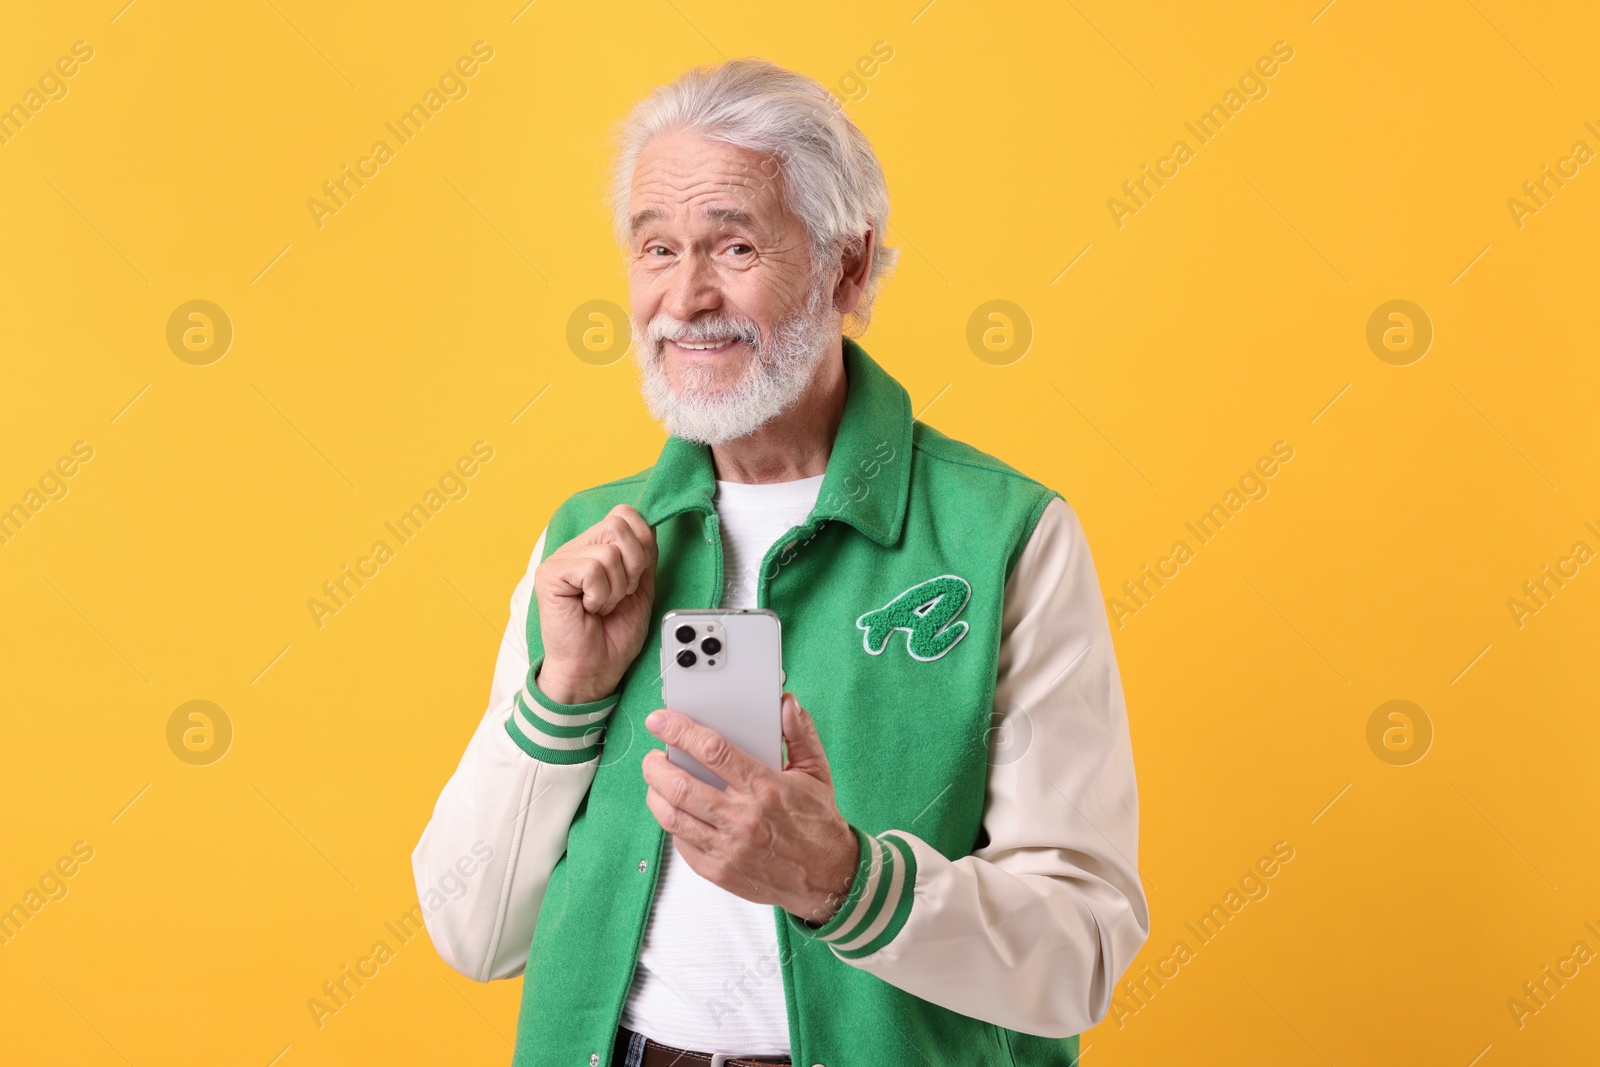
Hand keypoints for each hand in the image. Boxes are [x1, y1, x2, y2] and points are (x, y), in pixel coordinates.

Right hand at [533, 504, 656, 703]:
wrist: (595, 670)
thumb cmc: (614, 635)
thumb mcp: (641, 588)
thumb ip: (644, 555)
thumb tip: (649, 524)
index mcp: (597, 547)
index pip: (625, 514)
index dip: (642, 544)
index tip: (636, 578)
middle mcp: (577, 548)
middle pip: (618, 525)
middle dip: (633, 566)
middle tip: (619, 595)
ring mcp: (561, 559)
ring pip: (608, 551)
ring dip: (616, 588)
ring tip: (602, 606)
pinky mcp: (549, 574)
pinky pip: (592, 569)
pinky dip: (600, 595)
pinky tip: (589, 609)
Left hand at [641, 693, 858, 923]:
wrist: (828, 877)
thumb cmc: (818, 822)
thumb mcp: (816, 772)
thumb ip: (799, 734)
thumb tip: (785, 704)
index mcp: (765, 788)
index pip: (712, 751)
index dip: (680, 732)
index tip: (661, 721)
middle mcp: (743, 818)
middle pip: (681, 786)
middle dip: (656, 765)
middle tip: (653, 756)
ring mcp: (728, 848)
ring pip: (672, 817)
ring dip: (656, 794)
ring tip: (657, 781)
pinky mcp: (718, 871)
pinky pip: (681, 844)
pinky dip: (672, 823)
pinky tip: (676, 811)